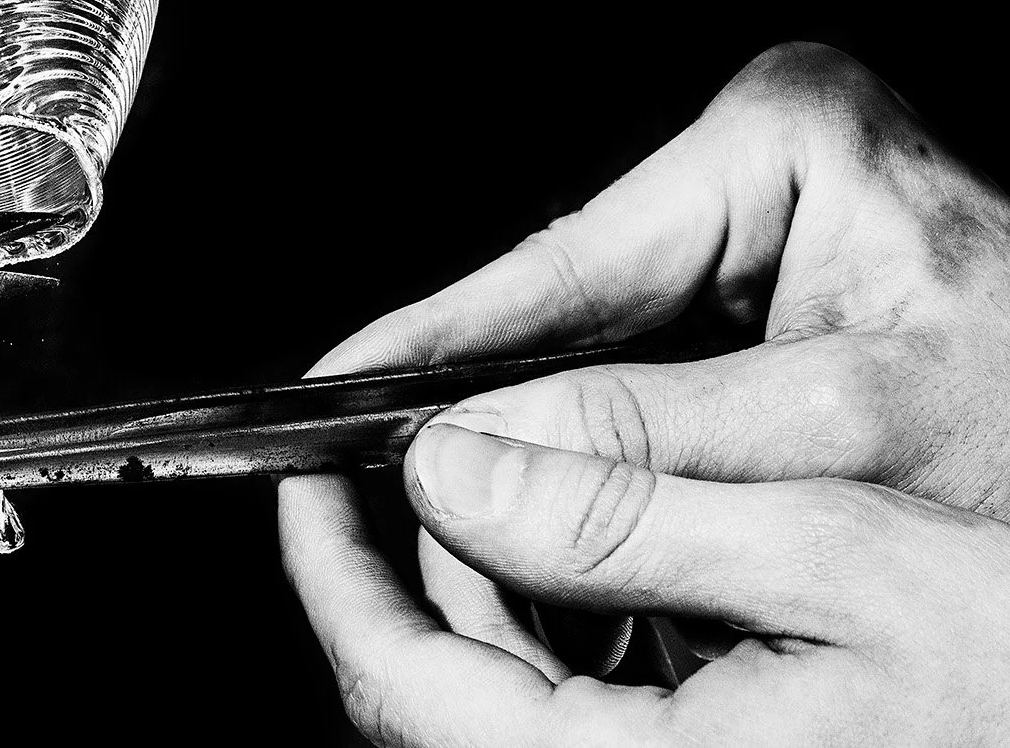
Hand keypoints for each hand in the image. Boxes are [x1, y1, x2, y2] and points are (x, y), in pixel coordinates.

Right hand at [278, 42, 1009, 740]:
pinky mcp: (769, 300)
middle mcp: (771, 170)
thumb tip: (470, 453)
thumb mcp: (845, 432)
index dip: (441, 340)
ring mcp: (768, 233)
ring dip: (542, 452)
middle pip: (569, 307)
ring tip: (457, 512)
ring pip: (594, 359)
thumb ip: (645, 439)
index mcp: (792, 137)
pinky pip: (645, 391)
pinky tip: (558, 515)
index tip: (344, 388)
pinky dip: (609, 467)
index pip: (567, 254)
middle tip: (389, 480)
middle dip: (489, 412)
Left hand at [280, 427, 1009, 744]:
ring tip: (530, 473)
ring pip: (501, 692)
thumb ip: (627, 515)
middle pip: (438, 688)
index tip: (308, 478)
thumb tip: (454, 469)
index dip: (332, 573)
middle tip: (435, 442)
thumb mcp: (839, 553)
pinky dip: (572, 617)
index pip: (402, 689)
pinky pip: (581, 705)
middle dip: (418, 558)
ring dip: (496, 581)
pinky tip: (619, 546)